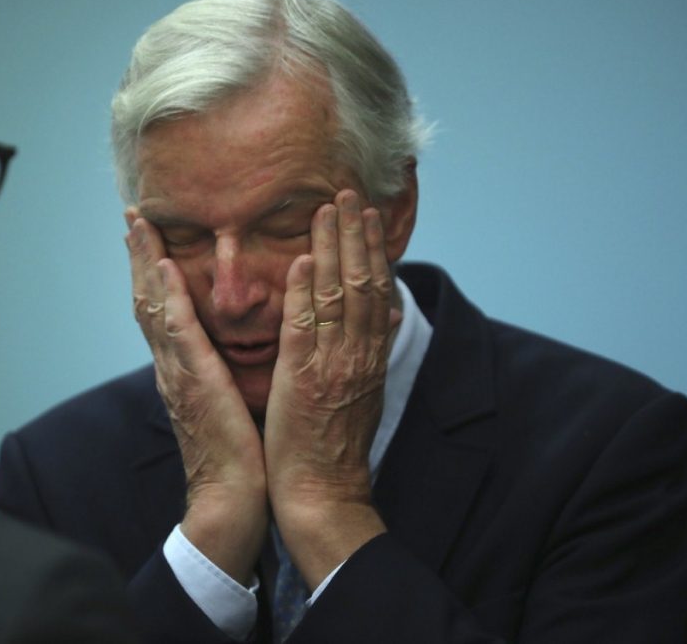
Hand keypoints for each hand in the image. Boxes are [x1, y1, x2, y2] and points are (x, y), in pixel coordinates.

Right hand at [125, 210, 267, 582]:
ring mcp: (177, 372)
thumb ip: (220, 374)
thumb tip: (228, 351)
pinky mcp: (194, 382)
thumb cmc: (237, 458)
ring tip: (139, 225)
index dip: (152, 272)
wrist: (229, 500)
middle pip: (147, 299)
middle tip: (132, 216)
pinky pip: (179, 332)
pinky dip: (169, 297)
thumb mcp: (226, 404)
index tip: (148, 237)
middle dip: (140, 256)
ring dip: (146, 262)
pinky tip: (166, 267)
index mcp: (180, 371)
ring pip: (154, 306)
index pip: (161, 311)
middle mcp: (170, 366)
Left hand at [263, 189, 399, 587]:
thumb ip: (370, 350)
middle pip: (361, 282)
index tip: (366, 215)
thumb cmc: (336, 446)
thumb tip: (384, 315)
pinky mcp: (303, 380)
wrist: (323, 492)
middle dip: (355, 234)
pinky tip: (302, 261)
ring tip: (328, 209)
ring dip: (333, 249)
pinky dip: (305, 292)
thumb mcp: (365, 393)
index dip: (372, 250)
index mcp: (369, 356)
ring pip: (338, 296)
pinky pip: (306, 328)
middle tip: (348, 194)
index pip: (375, 291)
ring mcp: (333, 365)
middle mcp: (357, 355)